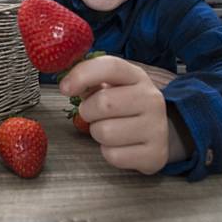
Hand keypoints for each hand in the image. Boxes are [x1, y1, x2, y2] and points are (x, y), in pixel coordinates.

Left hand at [59, 55, 168, 174]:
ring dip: (97, 133)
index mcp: (137, 76)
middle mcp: (151, 99)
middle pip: (103, 103)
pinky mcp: (155, 154)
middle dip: (87, 111)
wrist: (156, 133)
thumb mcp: (112, 85)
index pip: (110, 66)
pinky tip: (119, 145)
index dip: (82, 75)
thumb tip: (68, 84)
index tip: (65, 88)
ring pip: (105, 132)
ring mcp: (157, 127)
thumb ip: (91, 80)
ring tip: (108, 128)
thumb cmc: (124, 104)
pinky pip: (113, 155)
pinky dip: (108, 152)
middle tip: (92, 113)